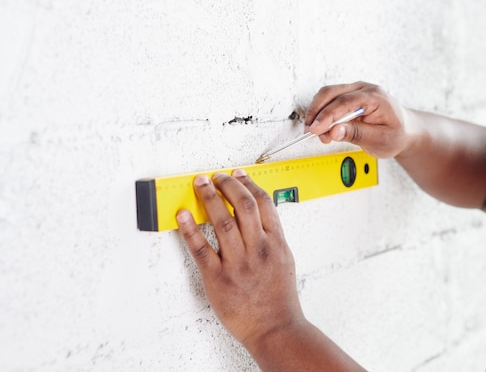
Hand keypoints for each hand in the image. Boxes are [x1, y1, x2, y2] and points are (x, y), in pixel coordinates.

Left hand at [176, 169, 303, 347]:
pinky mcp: (218, 278)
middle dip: (227, 185)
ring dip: (209, 198)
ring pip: (221, 221)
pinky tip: (183, 215)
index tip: (237, 175)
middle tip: (216, 177)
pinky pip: (201, 248)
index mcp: (276, 243)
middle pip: (243, 205)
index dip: (248, 183)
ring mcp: (238, 263)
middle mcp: (258, 249)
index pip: (263, 203)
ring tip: (200, 184)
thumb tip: (259, 215)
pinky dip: (190, 229)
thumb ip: (273, 237)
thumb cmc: (279, 298)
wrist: (274, 328)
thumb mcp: (285, 260)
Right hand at [304, 82, 409, 157]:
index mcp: (375, 97)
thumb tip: (334, 131)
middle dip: (317, 112)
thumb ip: (357, 134)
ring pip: (327, 94)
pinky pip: (330, 100)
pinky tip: (322, 128)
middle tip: (311, 132)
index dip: (327, 115)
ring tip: (317, 134)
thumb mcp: (380, 140)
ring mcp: (355, 90)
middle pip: (331, 93)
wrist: (404, 130)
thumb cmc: (395, 134)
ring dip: (317, 113)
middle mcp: (364, 89)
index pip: (345, 102)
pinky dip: (322, 113)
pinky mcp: (348, 96)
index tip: (316, 129)